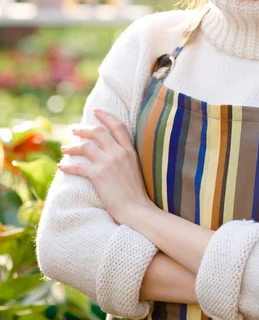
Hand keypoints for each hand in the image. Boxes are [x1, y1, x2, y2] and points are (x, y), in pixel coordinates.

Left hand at [58, 108, 152, 223]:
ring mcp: (108, 162)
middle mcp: (119, 153)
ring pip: (85, 146)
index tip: (96, 110)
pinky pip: (78, 166)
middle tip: (73, 130)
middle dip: (83, 129)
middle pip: (98, 132)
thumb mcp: (134, 169)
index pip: (117, 126)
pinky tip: (61, 166)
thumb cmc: (135, 194)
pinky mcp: (98, 175)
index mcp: (129, 150)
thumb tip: (110, 152)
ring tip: (64, 148)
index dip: (106, 116)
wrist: (136, 209)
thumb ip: (124, 157)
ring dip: (72, 146)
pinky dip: (67, 166)